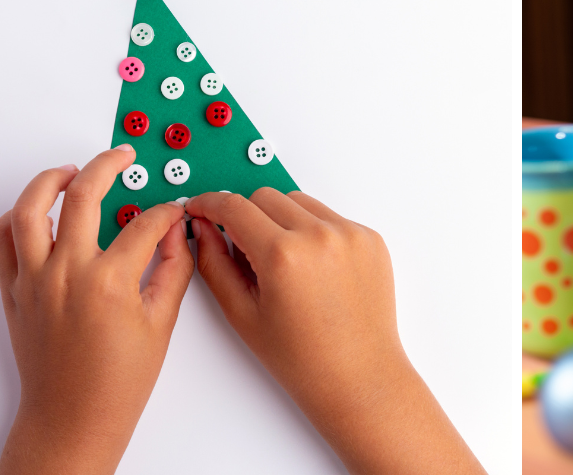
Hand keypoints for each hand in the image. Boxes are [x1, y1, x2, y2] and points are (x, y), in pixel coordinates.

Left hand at [0, 145, 195, 473]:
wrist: (74, 416)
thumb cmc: (119, 381)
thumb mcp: (162, 323)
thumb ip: (173, 269)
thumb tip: (177, 233)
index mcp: (110, 282)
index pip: (144, 224)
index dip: (166, 212)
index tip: (175, 211)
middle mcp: (66, 273)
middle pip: (83, 196)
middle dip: (108, 166)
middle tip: (122, 157)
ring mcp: (34, 280)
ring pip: (29, 209)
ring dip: (50, 180)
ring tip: (71, 170)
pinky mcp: (14, 291)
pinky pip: (3, 240)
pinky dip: (17, 217)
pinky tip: (40, 211)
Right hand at [184, 189, 483, 473]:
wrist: (358, 376)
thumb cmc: (302, 357)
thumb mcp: (242, 313)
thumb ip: (214, 263)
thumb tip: (203, 228)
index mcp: (284, 255)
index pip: (234, 207)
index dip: (210, 205)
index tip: (201, 209)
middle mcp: (321, 236)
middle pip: (266, 197)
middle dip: (246, 215)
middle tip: (242, 248)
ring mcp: (351, 235)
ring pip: (300, 202)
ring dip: (282, 219)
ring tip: (282, 264)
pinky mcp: (371, 239)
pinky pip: (331, 218)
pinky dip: (314, 232)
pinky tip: (313, 270)